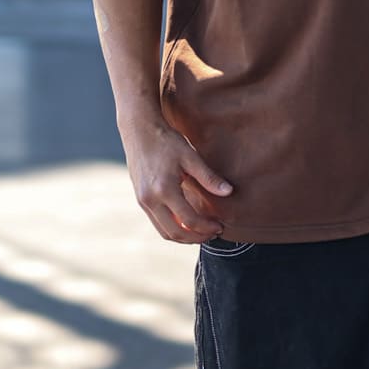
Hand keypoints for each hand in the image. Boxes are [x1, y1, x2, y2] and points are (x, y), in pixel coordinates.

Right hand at [121, 118, 232, 242]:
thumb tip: (229, 192)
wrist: (139, 130)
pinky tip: (187, 222)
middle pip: (175, 233)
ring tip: (201, 231)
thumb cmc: (166, 141)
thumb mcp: (190, 156)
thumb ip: (209, 177)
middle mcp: (150, 200)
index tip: (219, 226)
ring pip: (164, 232)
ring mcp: (143, 201)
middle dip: (196, 238)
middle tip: (213, 233)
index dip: (206, 227)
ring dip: (184, 237)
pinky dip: (173, 228)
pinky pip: (157, 222)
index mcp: (164, 190)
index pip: (189, 220)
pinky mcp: (140, 199)